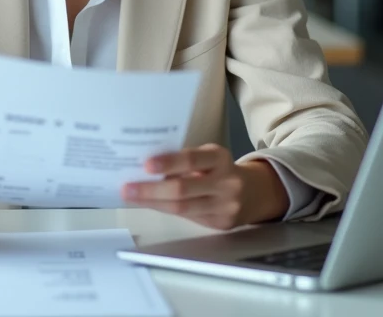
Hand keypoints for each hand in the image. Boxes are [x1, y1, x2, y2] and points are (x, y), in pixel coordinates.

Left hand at [120, 143, 287, 229]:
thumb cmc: (220, 170)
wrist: (255, 193)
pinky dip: (165, 210)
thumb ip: (185, 162)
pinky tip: (150, 205)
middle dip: (151, 190)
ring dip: (153, 203)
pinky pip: (187, 218)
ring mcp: (225, 206)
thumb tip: (147, 167)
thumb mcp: (209, 158)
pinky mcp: (221, 224)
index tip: (146, 165)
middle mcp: (226, 183)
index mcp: (220, 159)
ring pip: (182, 208)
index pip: (192, 160)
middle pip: (183, 189)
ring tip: (132, 197)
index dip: (169, 162)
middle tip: (127, 187)